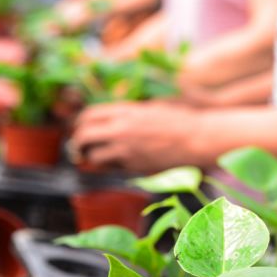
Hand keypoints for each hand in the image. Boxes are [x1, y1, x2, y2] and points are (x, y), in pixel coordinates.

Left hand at [72, 101, 202, 171]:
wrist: (198, 138)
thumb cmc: (180, 120)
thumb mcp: (151, 107)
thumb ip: (130, 112)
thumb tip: (114, 118)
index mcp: (126, 110)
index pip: (89, 114)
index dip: (80, 122)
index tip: (79, 128)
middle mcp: (122, 128)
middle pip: (84, 135)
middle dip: (78, 142)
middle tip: (78, 148)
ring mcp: (127, 149)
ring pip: (93, 156)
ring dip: (89, 158)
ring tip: (92, 158)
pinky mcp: (135, 166)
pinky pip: (111, 168)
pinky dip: (107, 167)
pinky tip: (112, 164)